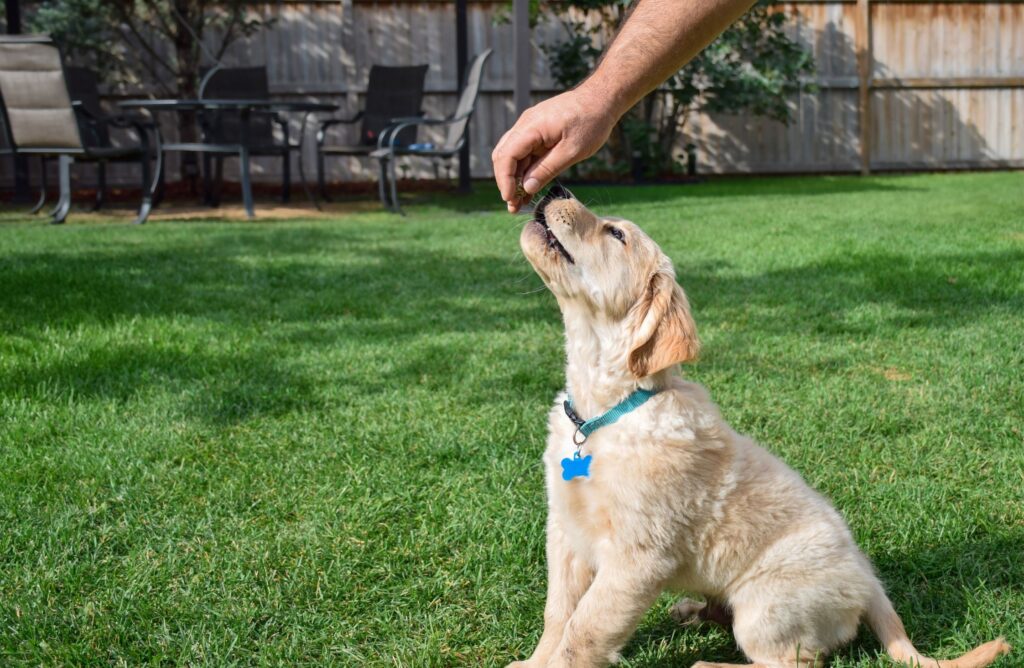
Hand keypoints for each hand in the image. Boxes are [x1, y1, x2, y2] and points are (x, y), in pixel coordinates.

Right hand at [492, 85, 618, 212]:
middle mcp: (525, 125)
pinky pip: (526, 153)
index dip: (504, 180)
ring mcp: (530, 127)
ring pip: (513, 156)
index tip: (510, 198)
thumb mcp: (572, 151)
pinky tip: (528, 189)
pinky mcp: (538, 132)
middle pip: (504, 156)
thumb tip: (527, 188)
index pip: (506, 156)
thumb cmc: (591, 122)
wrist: (602, 99)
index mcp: (531, 127)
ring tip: (519, 202)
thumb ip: (547, 169)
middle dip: (506, 182)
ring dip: (515, 179)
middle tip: (513, 205)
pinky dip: (525, 170)